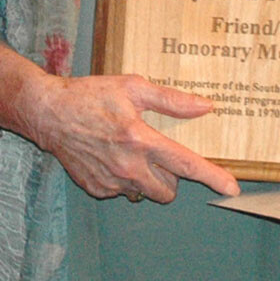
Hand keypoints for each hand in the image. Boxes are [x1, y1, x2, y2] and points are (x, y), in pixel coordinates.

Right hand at [17, 74, 240, 203]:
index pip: (186, 165)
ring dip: (147, 180)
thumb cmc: (89, 95)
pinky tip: (109, 159)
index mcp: (141, 140)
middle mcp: (128, 165)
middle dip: (171, 178)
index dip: (213, 177)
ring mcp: (111, 181)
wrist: (48, 112)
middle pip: (169, 190)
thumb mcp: (131, 87)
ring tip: (131, 156)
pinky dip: (123, 180)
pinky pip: (122, 192)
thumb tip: (204, 106)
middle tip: (157, 157)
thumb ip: (170, 100)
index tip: (232, 188)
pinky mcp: (96, 188)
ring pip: (145, 193)